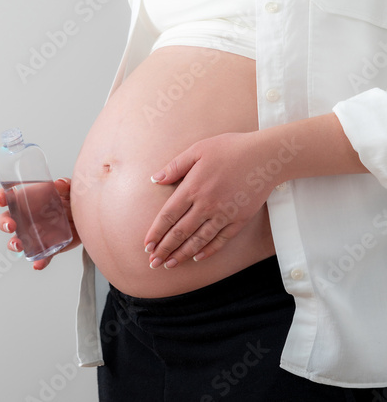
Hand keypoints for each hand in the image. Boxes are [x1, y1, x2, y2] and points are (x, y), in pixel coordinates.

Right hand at [0, 178, 80, 269]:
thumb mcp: (71, 189)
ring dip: (14, 243)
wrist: (90, 217)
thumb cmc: (75, 199)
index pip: (10, 196)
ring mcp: (36, 233)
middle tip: (11, 225)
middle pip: (7, 220)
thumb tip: (57, 184)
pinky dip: (39, 261)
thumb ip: (65, 185)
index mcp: (31, 199)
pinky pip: (41, 256)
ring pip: (18, 240)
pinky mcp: (49, 246)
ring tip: (19, 245)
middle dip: (4, 223)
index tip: (2, 199)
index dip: (2, 197)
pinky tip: (38, 264)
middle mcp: (28, 217)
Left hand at [144, 132, 280, 268]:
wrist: (266, 155)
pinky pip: (221, 240)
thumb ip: (175, 166)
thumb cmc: (231, 148)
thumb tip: (155, 179)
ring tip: (170, 264)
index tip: (147, 245)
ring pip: (198, 240)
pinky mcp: (240, 220)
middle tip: (153, 263)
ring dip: (182, 254)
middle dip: (164, 249)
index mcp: (193, 187)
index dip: (156, 232)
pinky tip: (198, 257)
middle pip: (180, 232)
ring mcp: (224, 214)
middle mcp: (206, 205)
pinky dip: (208, 250)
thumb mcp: (198, 149)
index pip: (168, 216)